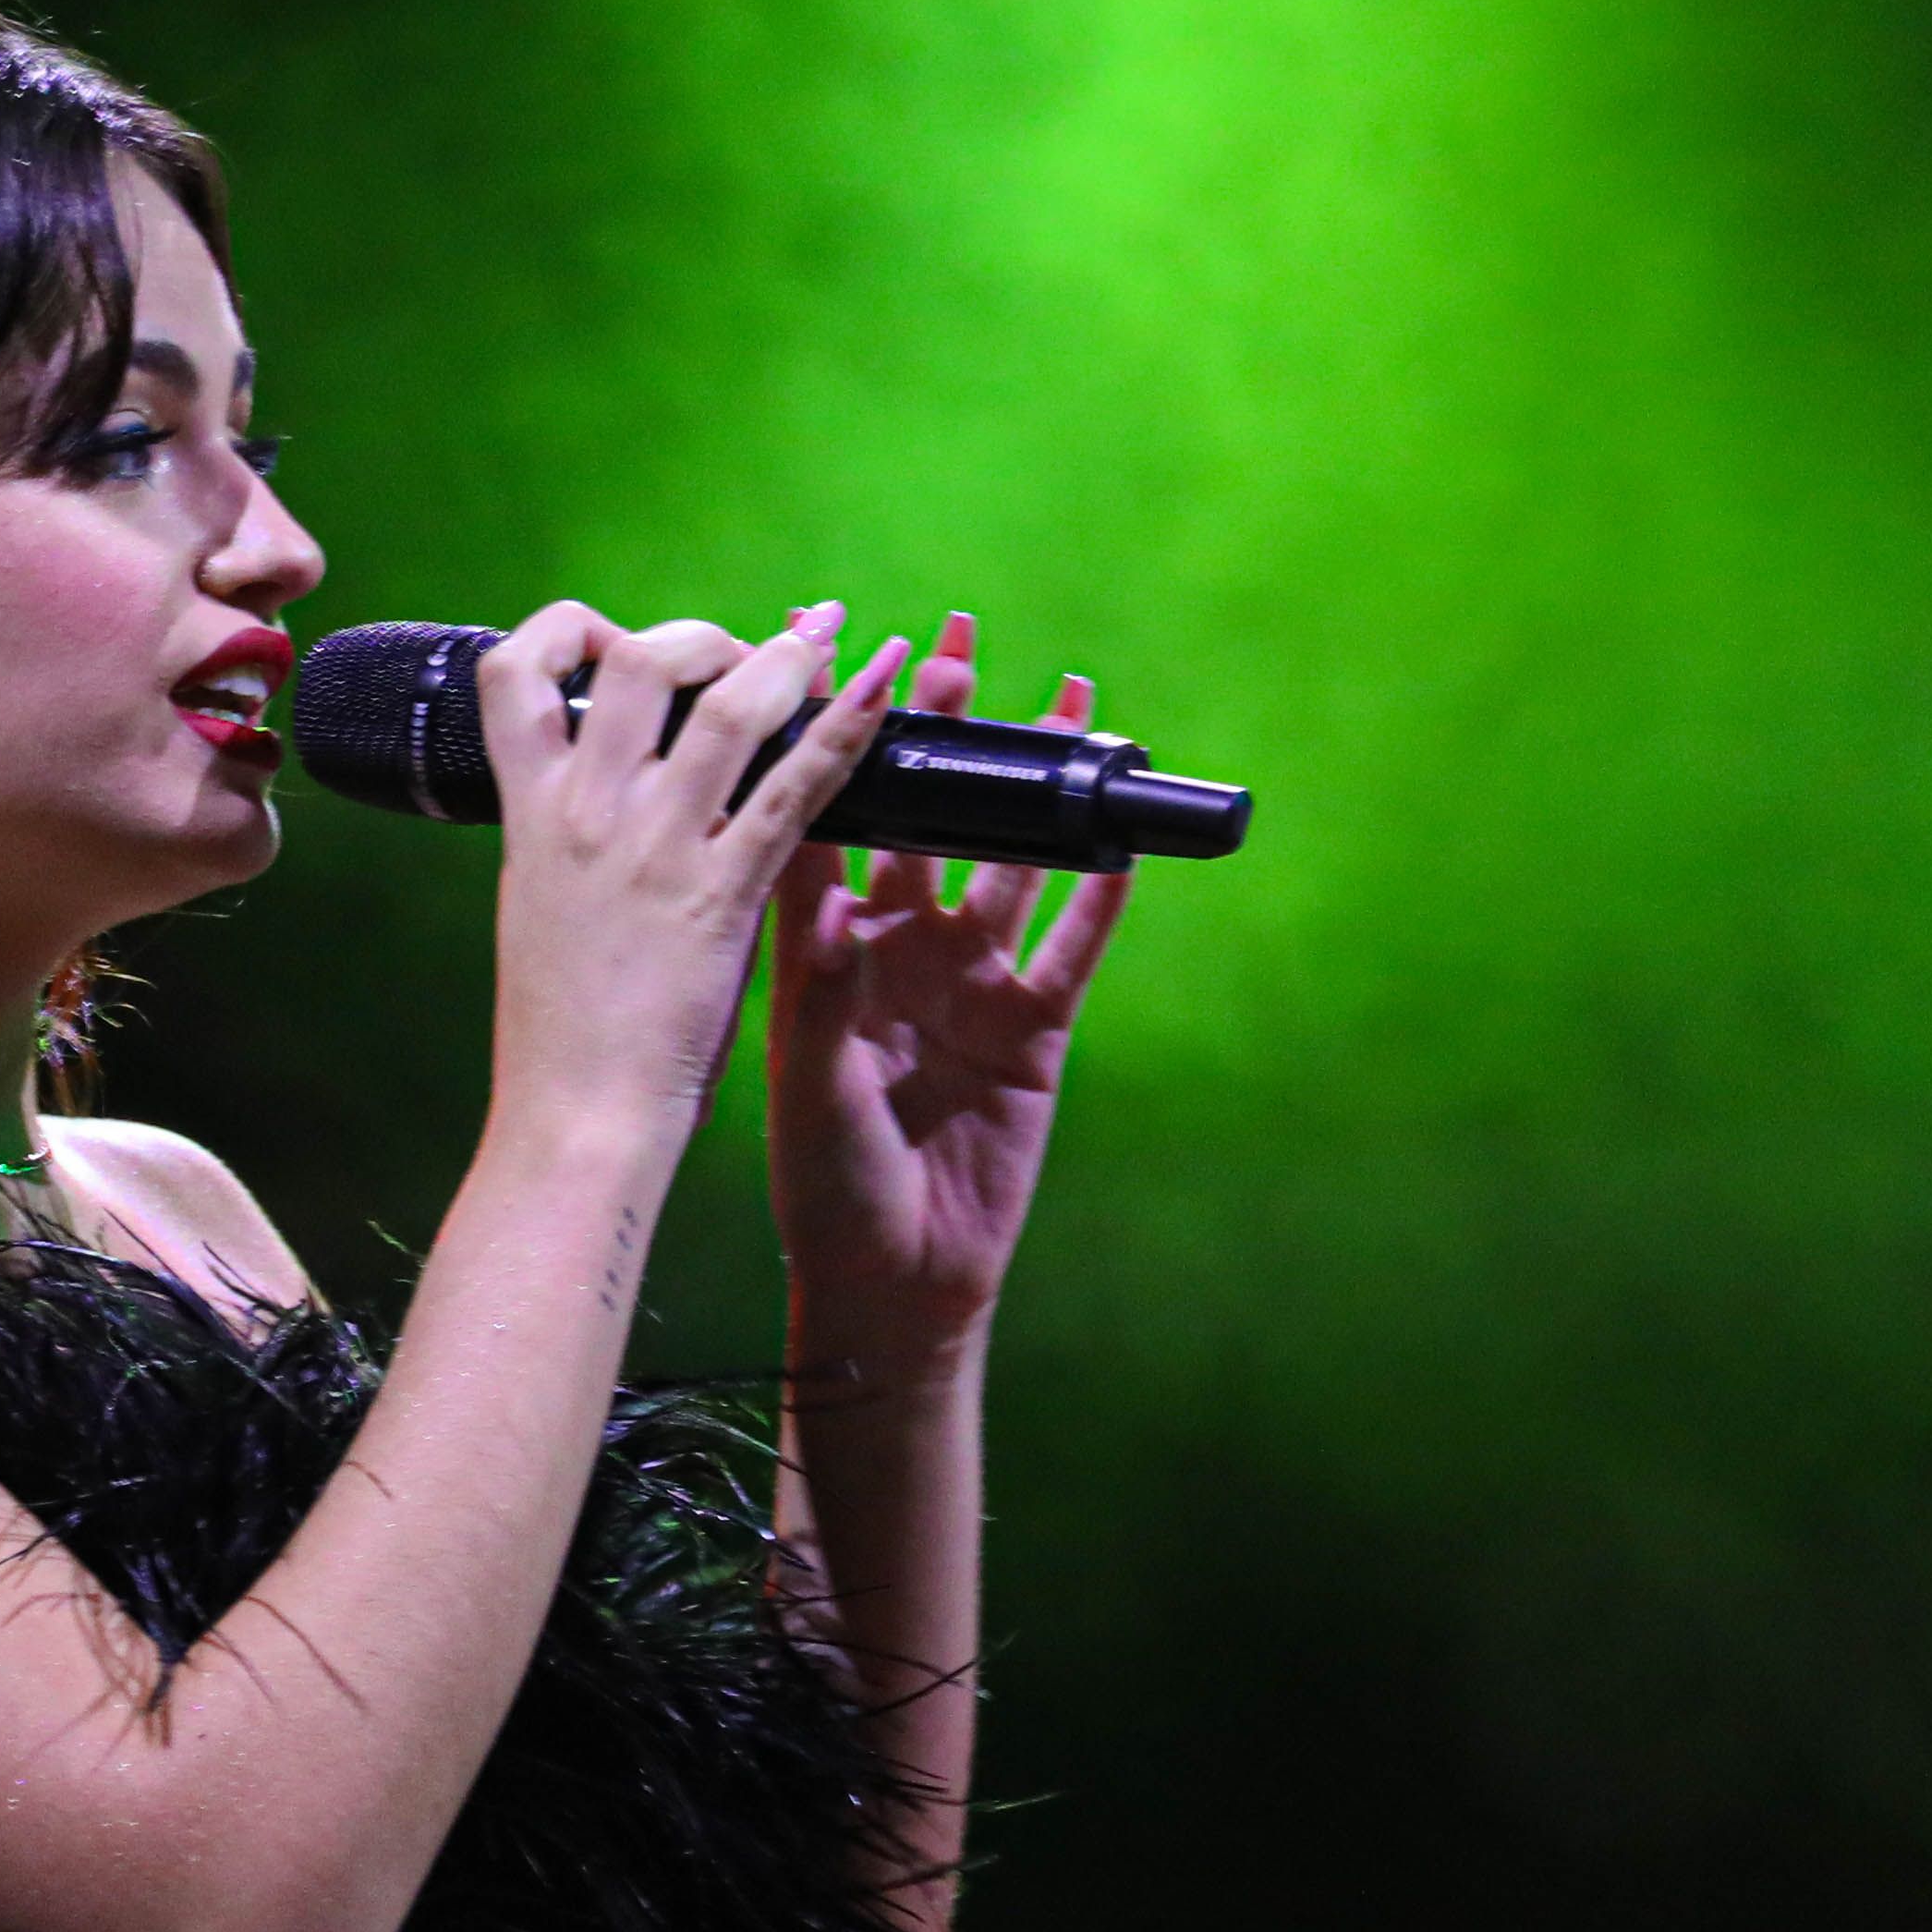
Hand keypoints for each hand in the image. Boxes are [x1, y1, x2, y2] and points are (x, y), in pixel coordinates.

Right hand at [479, 599, 902, 1134]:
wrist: (574, 1119)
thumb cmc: (558, 1034)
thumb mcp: (536, 909)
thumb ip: (567, 841)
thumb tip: (598, 793)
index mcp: (529, 817)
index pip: (514, 675)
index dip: (565, 632)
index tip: (610, 641)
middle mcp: (589, 815)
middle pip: (637, 664)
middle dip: (697, 637)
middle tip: (740, 653)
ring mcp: (658, 850)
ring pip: (726, 708)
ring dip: (781, 660)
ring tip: (819, 639)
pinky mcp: (723, 896)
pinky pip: (795, 790)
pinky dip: (847, 726)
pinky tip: (886, 682)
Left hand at [765, 611, 1128, 1357]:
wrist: (896, 1280)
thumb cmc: (824, 1187)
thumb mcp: (808, 1083)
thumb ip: (816, 990)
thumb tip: (815, 894)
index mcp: (825, 951)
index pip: (827, 824)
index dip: (834, 746)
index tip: (840, 663)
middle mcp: (897, 948)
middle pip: (926, 816)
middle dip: (943, 735)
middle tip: (959, 651)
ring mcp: (971, 981)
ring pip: (1010, 860)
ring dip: (1034, 788)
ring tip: (1061, 703)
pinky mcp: (1035, 1026)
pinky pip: (1076, 944)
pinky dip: (1101, 892)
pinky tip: (1122, 832)